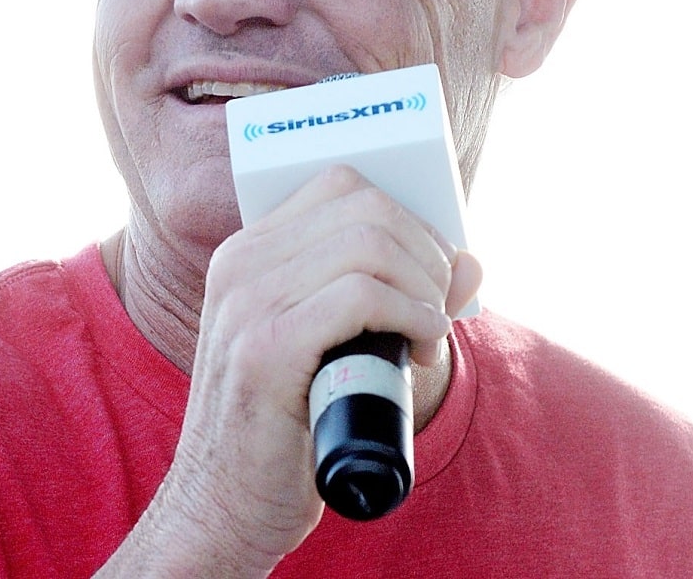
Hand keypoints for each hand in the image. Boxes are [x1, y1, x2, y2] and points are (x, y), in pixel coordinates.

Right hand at [103, 164, 480, 576]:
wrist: (221, 507)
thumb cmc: (285, 427)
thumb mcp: (338, 345)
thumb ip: (395, 296)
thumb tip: (471, 263)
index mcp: (248, 253)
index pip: (343, 185)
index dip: (407, 220)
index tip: (428, 274)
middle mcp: (240, 265)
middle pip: (365, 207)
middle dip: (426, 254)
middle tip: (437, 309)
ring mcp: (247, 304)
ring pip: (369, 245)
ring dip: (423, 289)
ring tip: (426, 337)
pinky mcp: (265, 351)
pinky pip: (361, 296)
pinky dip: (411, 317)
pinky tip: (419, 349)